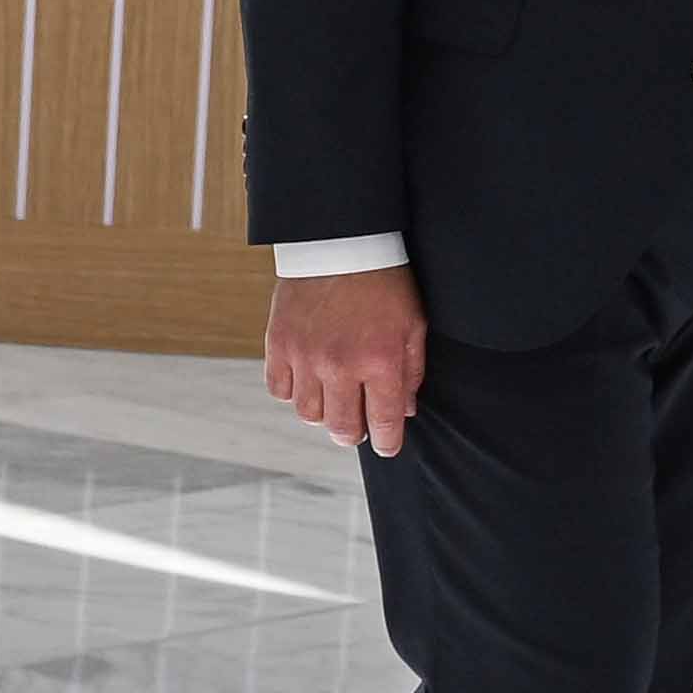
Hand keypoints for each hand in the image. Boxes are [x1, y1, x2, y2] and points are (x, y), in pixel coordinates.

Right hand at [266, 265, 430, 460]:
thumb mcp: (412, 326)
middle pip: (341, 427)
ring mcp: (305, 357)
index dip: (388, 442)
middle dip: (352, 434)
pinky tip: (307, 382)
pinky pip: (280, 389)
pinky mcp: (279, 345)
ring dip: (322, 414)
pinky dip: (293, 393)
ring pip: (307, 413)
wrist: (339, 245)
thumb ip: (411, 371)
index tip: (388, 447)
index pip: (383, 421)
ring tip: (331, 401)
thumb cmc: (383, 284)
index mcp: (379, 362)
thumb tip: (404, 409)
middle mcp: (339, 366)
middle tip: (356, 428)